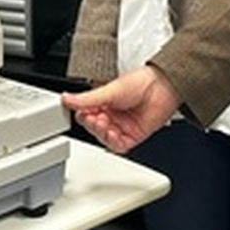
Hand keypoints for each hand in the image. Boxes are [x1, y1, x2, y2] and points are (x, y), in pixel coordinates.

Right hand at [62, 65, 180, 153]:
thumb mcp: (109, 90)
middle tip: (95, 118)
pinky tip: (113, 134)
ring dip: (102, 133)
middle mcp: (112, 115)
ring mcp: (122, 126)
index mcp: (104, 102)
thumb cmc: (141, 83)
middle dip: (92, 125)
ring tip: (105, 124)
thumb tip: (66, 98)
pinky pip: (119, 146)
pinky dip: (113, 142)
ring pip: (104, 138)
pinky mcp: (133, 136)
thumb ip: (87, 99)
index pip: (85, 114)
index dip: (83, 116)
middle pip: (94, 128)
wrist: (164, 88)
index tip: (82, 113)